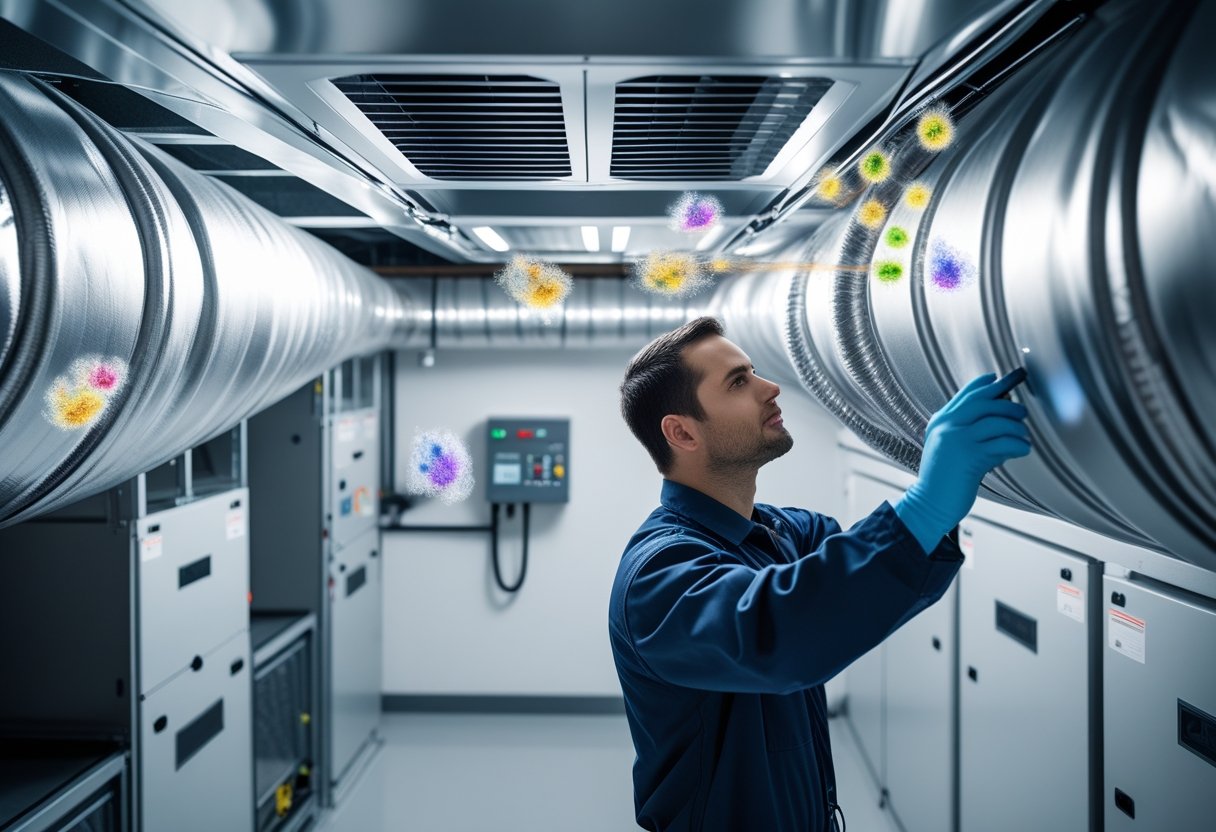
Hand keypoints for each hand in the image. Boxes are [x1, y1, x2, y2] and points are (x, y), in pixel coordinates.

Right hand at [895, 369, 1030, 552]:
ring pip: (998, 421)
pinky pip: (1004, 443)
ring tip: (1023, 437)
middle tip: (1022, 413)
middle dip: (1009, 405)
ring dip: (1017, 428)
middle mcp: (947, 425)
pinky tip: (1022, 449)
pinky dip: (1018, 445)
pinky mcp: (970, 456)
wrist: (929, 503)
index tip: (1001, 378)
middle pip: (985, 401)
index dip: (986, 383)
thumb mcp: (948, 446)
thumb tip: (1000, 414)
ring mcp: (957, 439)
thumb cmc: (944, 478)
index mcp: (941, 421)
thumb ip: (965, 429)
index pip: (967, 394)